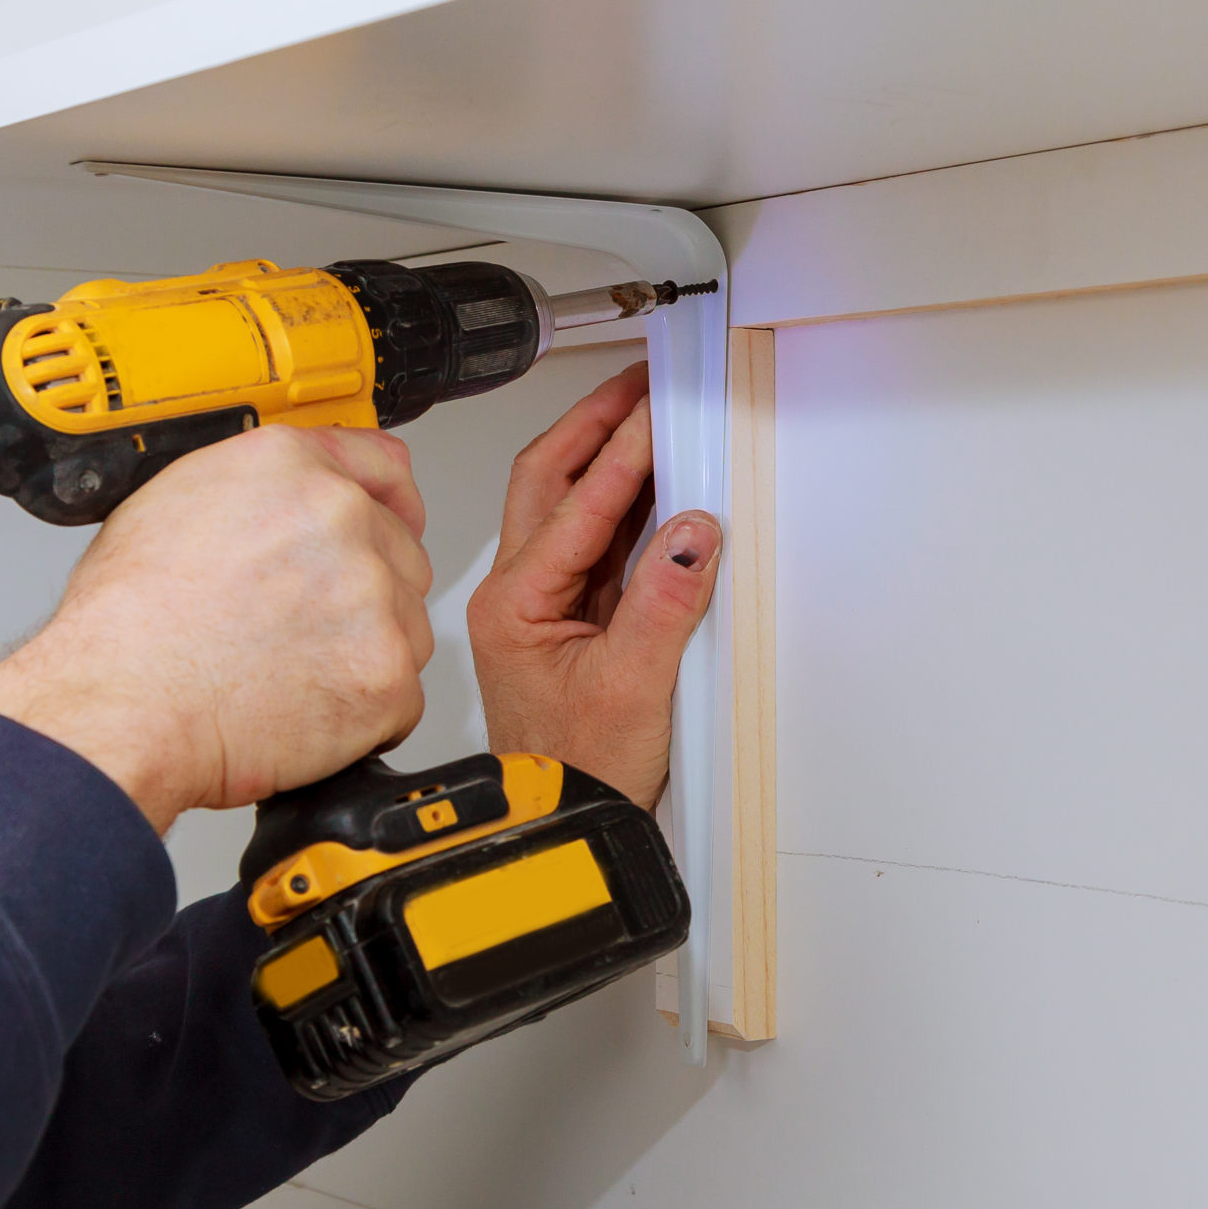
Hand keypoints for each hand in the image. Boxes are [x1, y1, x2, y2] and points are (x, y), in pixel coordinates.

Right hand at [0, 426, 434, 832]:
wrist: (121, 707)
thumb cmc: (126, 625)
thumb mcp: (170, 504)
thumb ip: (255, 489)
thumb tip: (282, 501)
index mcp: (291, 466)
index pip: (384, 465)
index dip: (389, 502)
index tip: (393, 521)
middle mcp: (342, 518)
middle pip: (400, 553)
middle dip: (365, 591)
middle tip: (303, 629)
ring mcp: (373, 597)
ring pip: (406, 625)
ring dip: (365, 652)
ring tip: (289, 673)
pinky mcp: (386, 674)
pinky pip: (400, 695)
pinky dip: (364, 714)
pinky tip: (304, 710)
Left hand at [468, 362, 719, 809]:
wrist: (565, 828)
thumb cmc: (576, 774)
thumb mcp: (635, 689)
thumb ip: (665, 604)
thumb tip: (691, 531)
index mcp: (516, 605)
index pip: (577, 505)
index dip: (625, 451)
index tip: (661, 409)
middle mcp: (517, 595)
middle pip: (549, 479)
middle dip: (596, 423)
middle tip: (641, 380)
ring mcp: (540, 603)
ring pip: (568, 503)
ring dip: (608, 454)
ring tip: (651, 411)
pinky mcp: (569, 617)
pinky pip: (595, 538)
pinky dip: (626, 501)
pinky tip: (660, 482)